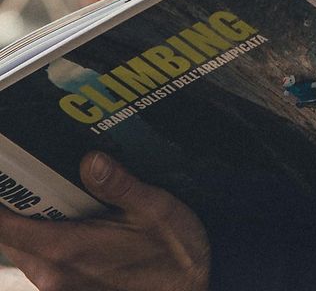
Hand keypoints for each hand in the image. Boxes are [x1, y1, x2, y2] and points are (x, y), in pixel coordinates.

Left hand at [0, 153, 209, 290]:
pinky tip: (77, 219)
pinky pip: (42, 263)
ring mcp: (59, 287)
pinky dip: (47, 239)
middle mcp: (54, 274)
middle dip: (18, 205)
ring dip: (33, 223)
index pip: (5, 228)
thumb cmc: (175, 256)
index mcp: (67, 250)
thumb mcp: (155, 210)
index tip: (7, 170)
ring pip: (25, 250)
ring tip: (60, 192)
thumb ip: (120, 185)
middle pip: (9, 238)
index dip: (1, 200)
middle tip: (36, 172)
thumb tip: (92, 160)